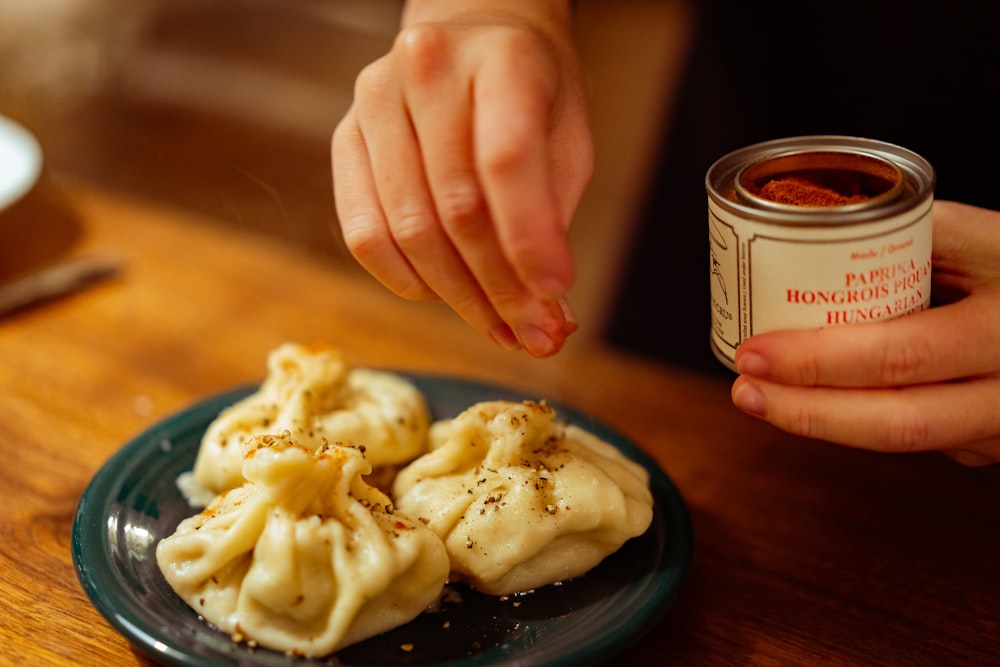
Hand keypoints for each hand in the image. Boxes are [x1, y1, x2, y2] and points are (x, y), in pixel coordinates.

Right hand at [332, 0, 592, 356]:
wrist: (472, 38)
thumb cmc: (529, 94)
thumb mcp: (566, 138)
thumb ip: (552, 217)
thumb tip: (547, 316)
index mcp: (501, 59)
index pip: (506, 159)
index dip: (529, 238)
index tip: (556, 294)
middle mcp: (428, 68)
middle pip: (456, 207)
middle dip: (499, 287)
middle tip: (534, 336)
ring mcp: (376, 102)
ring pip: (410, 229)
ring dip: (458, 297)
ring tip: (498, 328)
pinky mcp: (345, 137)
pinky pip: (364, 233)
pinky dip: (406, 280)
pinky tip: (442, 296)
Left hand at [731, 200, 999, 464]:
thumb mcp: (997, 238)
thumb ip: (926, 232)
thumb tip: (831, 226)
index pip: (901, 356)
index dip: (818, 361)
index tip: (753, 350)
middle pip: (895, 423)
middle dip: (806, 412)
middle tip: (744, 390)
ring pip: (905, 441)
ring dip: (826, 423)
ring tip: (765, 398)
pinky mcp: (995, 444)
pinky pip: (921, 439)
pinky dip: (863, 420)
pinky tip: (821, 400)